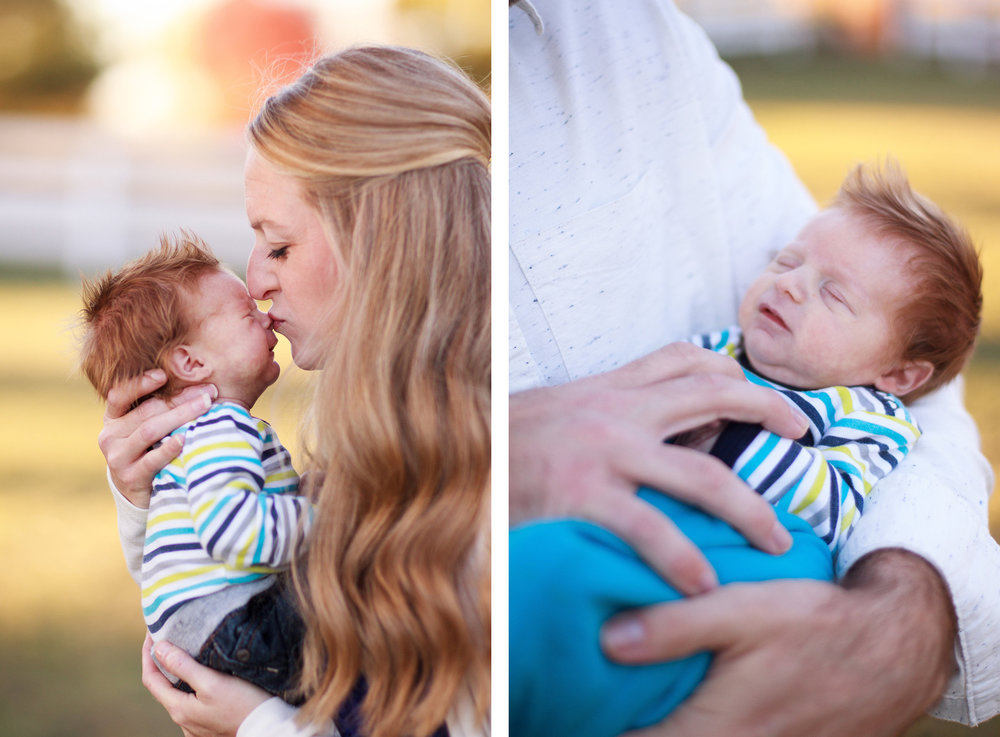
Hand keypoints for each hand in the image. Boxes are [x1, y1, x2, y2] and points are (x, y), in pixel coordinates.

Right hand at [98, 369, 216, 506]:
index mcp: (113, 419)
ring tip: (205, 406)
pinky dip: (169, 448)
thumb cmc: (149, 452)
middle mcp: (110, 436)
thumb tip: (201, 387)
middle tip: (208, 392)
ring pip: (150, 431)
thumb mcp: (147, 429)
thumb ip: (161, 409)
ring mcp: (117, 458)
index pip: (119, 395)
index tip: (163, 375)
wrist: (137, 494)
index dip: (140, 383)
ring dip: (180, 416)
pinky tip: (185, 438)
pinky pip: (151, 459)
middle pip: (147, 412)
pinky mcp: (130, 477)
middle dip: (180, 399)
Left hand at [141, 635, 269, 736]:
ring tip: (183, 653)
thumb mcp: (212, 682)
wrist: (265, 728)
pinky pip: (192, 702)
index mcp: (178, 708)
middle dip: (160, 662)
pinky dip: (189, 685)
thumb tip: (159, 648)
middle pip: (162, 687)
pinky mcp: (208, 726)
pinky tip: (202, 677)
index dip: (148, 654)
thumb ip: (183, 666)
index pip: (151, 678)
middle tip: (166, 638)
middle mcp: (182, 720)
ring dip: (176, 674)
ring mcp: (195, 725)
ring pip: (178, 695)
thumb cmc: (242, 705)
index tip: (151, 632)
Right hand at [510, 341, 808, 593]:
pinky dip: (683, 558)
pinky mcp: (582, 492)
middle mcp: (615, 409)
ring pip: (703, 473)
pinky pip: (650, 527)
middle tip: (806, 436)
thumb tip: (648, 432)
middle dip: (771, 411)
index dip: (734, 372)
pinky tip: (703, 584)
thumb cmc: (500, 440)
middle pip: (714, 393)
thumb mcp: (555, 411)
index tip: (764, 397)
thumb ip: (602, 413)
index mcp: (607, 387)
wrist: (446, 448)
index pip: (685, 359)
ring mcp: (603, 450)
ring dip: (750, 508)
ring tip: (776, 539)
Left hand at [602, 549, 955, 736]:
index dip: (602, 728)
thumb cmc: (815, 623)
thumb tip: (607, 641)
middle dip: (630, 726)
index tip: (575, 705)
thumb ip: (674, 626)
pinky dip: (701, 729)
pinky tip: (688, 706)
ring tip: (637, 701)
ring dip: (666, 728)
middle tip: (600, 699)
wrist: (896, 645)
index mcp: (718, 732)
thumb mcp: (741, 609)